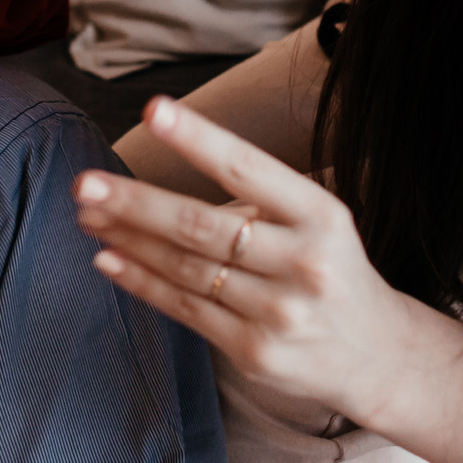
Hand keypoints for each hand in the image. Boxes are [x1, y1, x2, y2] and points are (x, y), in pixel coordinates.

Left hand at [74, 96, 423, 429]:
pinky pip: (185, 310)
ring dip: (128, 239)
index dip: (198, 138)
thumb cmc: (331, 267)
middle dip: (135, 203)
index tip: (153, 109)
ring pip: (185, 268)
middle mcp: (302, 263)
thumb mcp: (319, 219)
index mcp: (321, 215)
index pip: (247, 169)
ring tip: (89, 215)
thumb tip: (168, 173)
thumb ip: (258, 199)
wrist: (377, 353)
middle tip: (85, 183)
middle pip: (201, 226)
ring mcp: (279, 312)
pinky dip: (142, 282)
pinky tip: (109, 259)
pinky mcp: (255, 351)